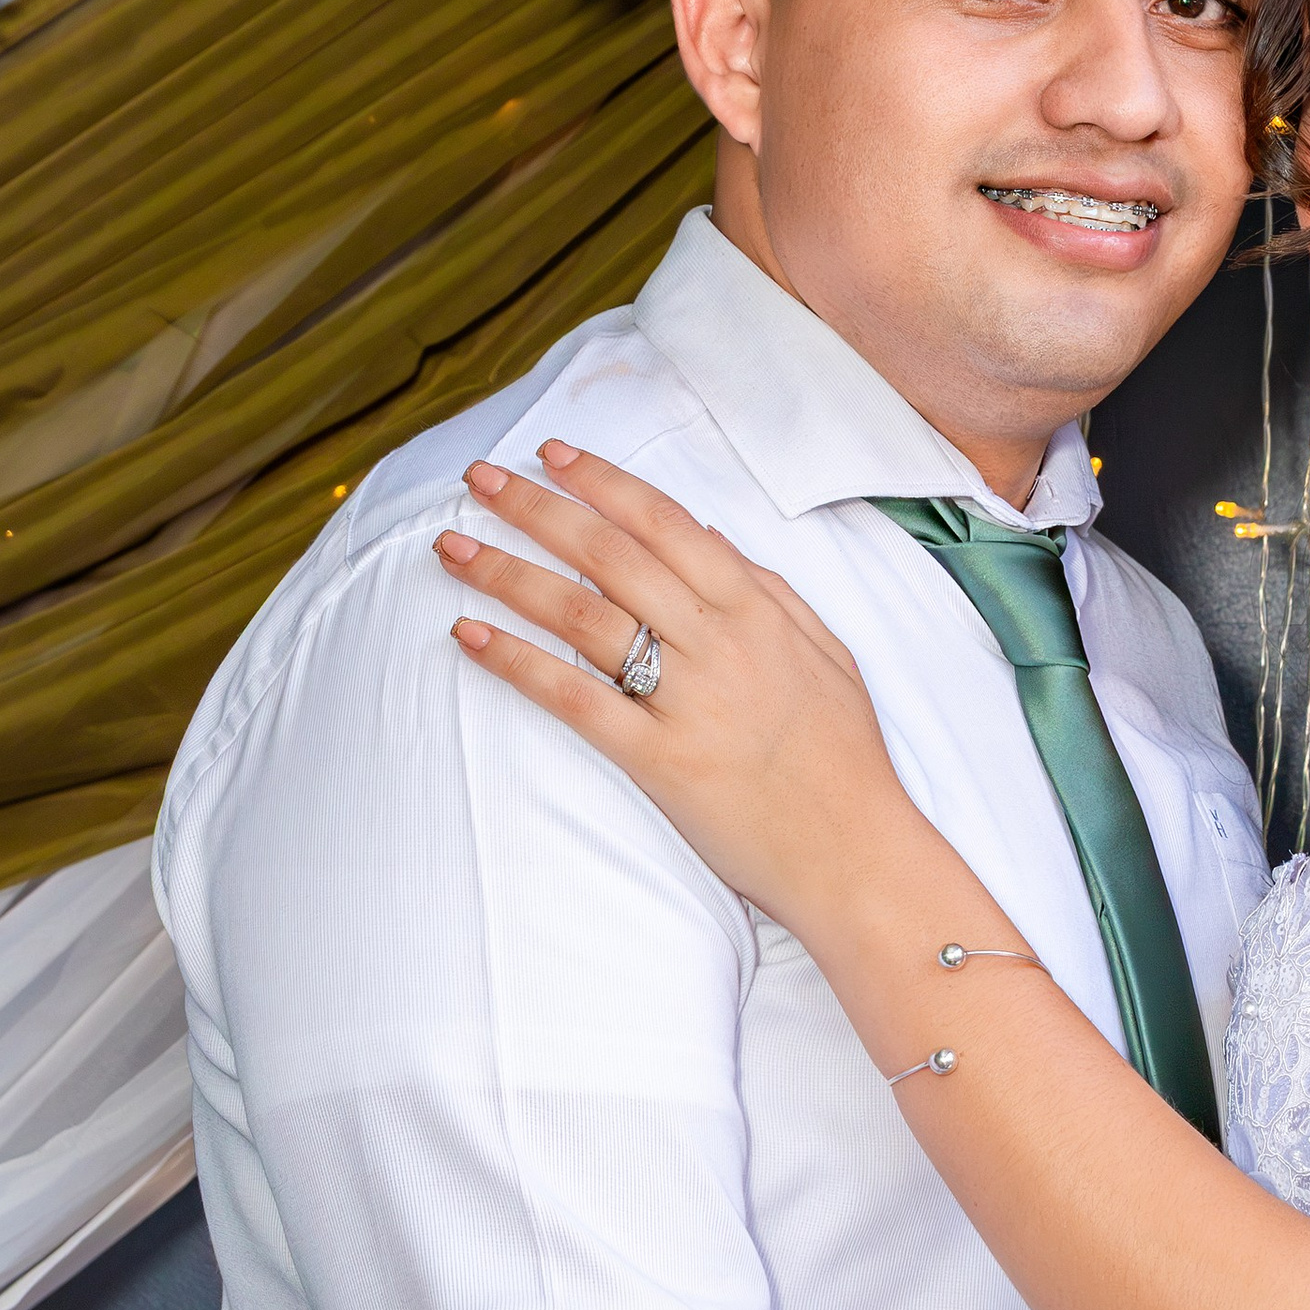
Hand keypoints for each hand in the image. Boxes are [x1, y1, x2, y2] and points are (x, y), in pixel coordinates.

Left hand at [437, 445, 907, 925]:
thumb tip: (705, 533)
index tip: (551, 454)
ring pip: (581, 616)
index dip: (603, 482)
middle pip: (609, 555)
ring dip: (508, 573)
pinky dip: (517, 662)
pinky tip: (471, 635)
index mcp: (758, 611)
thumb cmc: (846, 760)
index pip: (666, 523)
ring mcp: (687, 701)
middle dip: (537, 508)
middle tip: (479, 479)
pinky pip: (574, 699)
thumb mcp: (827, 655)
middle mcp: (719, 643)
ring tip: (453, 548)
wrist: (856, 855)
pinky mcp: (658, 761)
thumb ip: (768, 590)